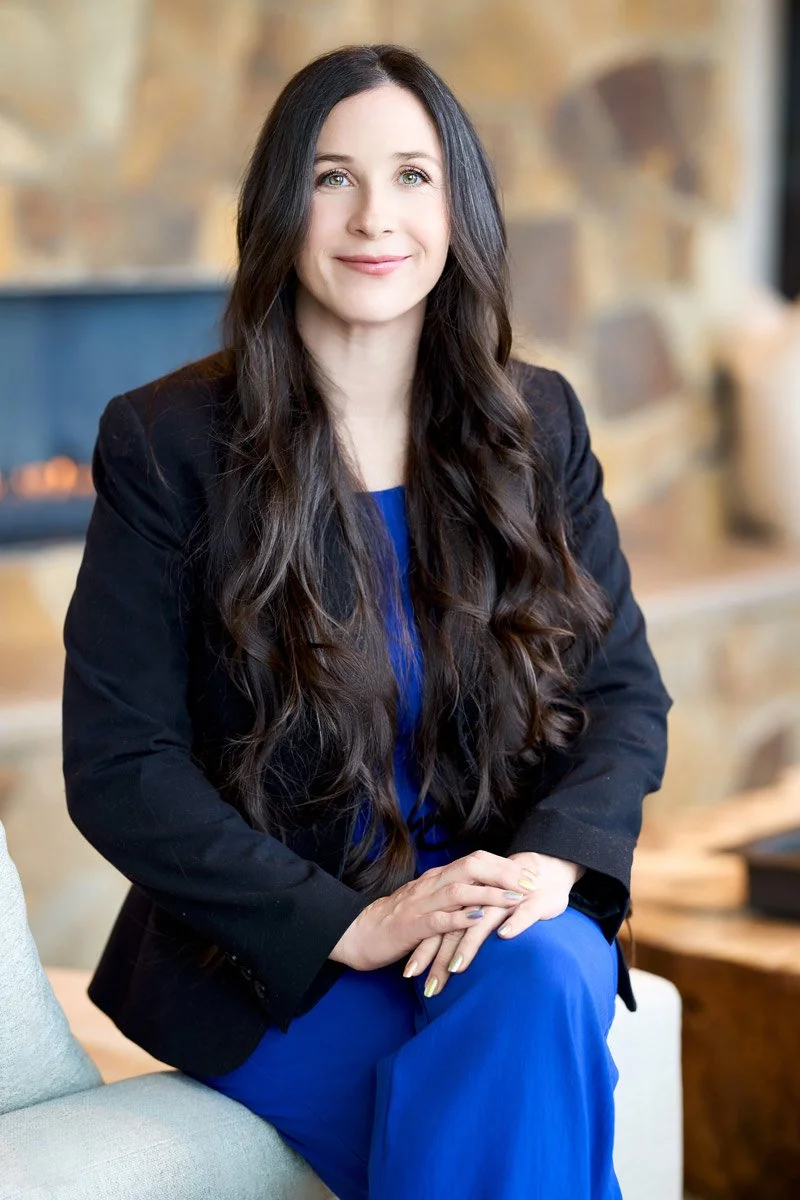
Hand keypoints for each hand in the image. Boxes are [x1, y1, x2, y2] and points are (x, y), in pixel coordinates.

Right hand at [329, 849, 537, 971]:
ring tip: (514, 899)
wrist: (360, 934)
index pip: (475, 861)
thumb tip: (486, 896)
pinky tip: (478, 920)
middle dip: (504, 873)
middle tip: (530, 883)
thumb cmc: (398, 922)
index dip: (504, 865)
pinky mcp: (411, 927)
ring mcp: (421, 904)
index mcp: (437, 878)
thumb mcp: (430, 904)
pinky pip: (438, 920)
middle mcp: (431, 885)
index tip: (530, 874)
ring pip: (459, 890)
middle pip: (471, 867)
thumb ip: (454, 898)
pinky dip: (460, 918)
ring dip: (489, 893)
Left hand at [403, 851, 586, 997]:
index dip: (424, 949)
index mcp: (467, 901)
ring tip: (455, 968)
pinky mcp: (533, 899)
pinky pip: (523, 910)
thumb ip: (464, 928)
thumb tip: (443, 955)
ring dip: (468, 944)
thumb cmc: (511, 896)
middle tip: (429, 987)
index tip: (409, 974)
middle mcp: (482, 899)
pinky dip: (514, 921)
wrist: (546, 871)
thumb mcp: (484, 912)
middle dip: (439, 957)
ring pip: (484, 921)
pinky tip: (504, 935)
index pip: (439, 927)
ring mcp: (507, 899)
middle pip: (454, 928)